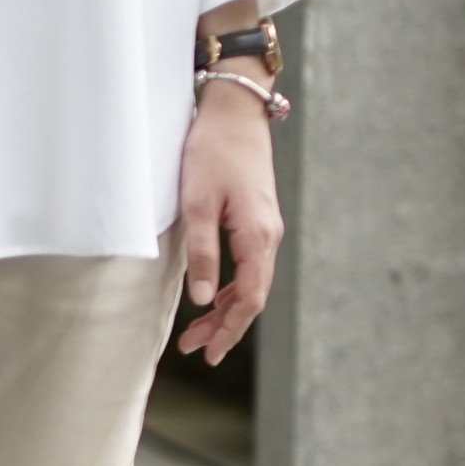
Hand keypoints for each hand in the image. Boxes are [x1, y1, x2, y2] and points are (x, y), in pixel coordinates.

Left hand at [172, 76, 280, 364]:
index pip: (248, 298)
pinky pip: (249, 265)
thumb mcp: (196, 203)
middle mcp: (269, 237)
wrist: (235, 112)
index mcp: (257, 237)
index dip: (229, 330)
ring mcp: (266, 228)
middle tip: (195, 350)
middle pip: (252, 296)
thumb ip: (201, 253)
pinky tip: (211, 295)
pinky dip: (230, 287)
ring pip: (250, 282)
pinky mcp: (257, 219)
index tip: (209, 353)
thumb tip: (202, 299)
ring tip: (197, 332)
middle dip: (225, 327)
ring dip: (225, 309)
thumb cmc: (211, 152)